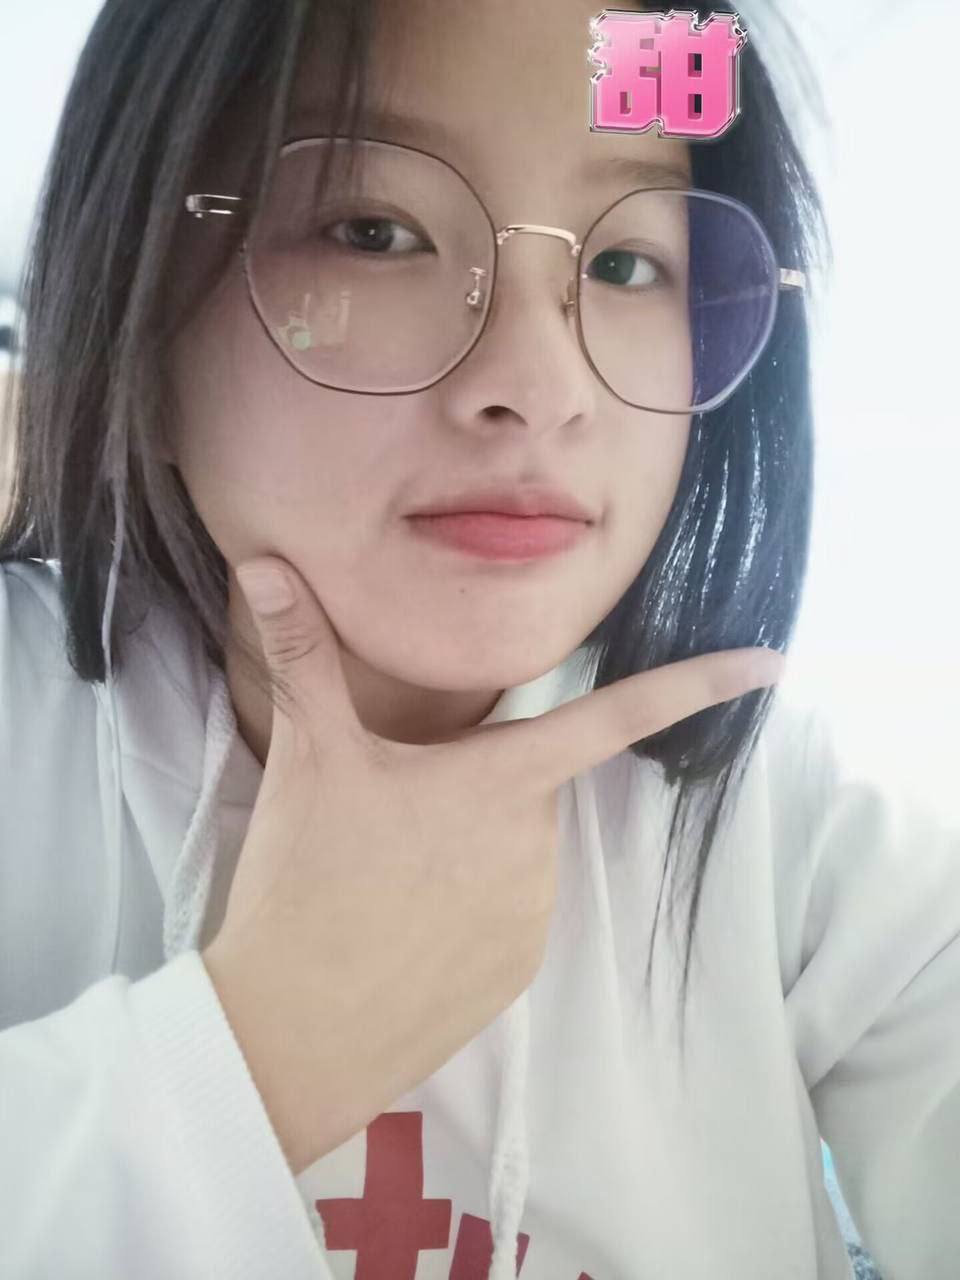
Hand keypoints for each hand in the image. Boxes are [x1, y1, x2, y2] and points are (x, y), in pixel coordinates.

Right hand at [202, 556, 784, 1170]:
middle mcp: (537, 844)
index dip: (697, 684)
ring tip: (387, 878)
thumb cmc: (308, 880)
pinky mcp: (518, 974)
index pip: (616, 715)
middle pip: (526, 784)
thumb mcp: (308, 758)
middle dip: (475, 783)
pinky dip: (470, 908)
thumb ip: (300, 653)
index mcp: (502, 779)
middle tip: (389, 814)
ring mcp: (534, 916)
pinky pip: (508, 914)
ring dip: (469, 846)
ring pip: (516, 850)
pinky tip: (407, 928)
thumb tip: (265, 563)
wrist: (294, 1031)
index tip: (772, 663)